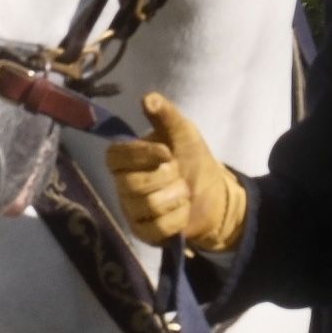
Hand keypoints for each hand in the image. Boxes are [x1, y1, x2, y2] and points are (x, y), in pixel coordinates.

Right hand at [106, 92, 246, 250]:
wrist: (216, 195)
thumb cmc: (193, 159)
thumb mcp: (184, 132)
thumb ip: (165, 115)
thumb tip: (148, 98)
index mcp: (127, 159)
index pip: (115, 156)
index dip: (140, 155)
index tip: (167, 152)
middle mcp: (122, 185)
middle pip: (132, 184)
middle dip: (165, 178)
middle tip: (179, 174)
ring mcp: (131, 211)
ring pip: (146, 206)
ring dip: (175, 198)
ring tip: (184, 192)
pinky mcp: (144, 233)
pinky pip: (156, 229)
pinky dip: (177, 219)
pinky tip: (183, 212)